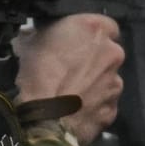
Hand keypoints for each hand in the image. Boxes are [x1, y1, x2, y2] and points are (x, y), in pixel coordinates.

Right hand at [15, 13, 124, 145]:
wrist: (45, 120)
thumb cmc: (37, 75)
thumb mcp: (29, 42)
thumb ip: (43, 34)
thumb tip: (34, 35)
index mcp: (96, 29)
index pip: (102, 25)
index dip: (87, 36)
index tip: (74, 44)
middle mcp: (113, 54)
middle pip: (107, 54)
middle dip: (92, 61)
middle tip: (69, 70)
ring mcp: (115, 84)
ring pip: (107, 80)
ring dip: (93, 84)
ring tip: (69, 93)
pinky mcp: (112, 110)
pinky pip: (103, 105)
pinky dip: (92, 106)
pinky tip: (73, 110)